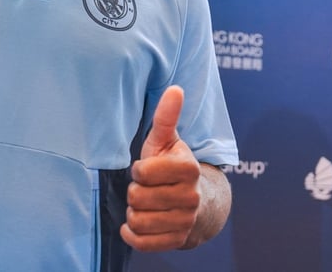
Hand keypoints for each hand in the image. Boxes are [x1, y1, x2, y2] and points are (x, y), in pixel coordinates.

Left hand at [121, 85, 201, 251]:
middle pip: (136, 198)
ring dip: (134, 212)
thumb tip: (175, 89)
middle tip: (144, 188)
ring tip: (144, 204)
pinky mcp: (178, 240)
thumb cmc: (172, 166)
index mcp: (189, 169)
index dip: (138, 170)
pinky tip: (137, 223)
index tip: (146, 168)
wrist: (198, 203)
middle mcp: (191, 197)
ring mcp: (186, 221)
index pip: (142, 173)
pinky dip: (133, 234)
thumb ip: (167, 117)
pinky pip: (142, 242)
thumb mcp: (166, 141)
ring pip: (138, 220)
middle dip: (134, 192)